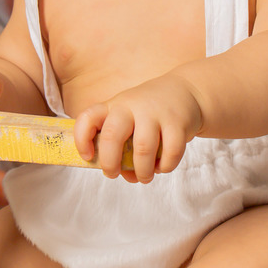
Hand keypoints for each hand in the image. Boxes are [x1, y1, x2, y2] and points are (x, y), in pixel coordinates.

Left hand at [73, 75, 202, 183]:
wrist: (185, 90)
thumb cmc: (149, 113)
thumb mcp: (130, 120)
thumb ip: (123, 148)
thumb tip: (127, 175)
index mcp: (114, 106)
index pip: (88, 117)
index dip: (82, 139)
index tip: (87, 156)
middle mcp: (132, 106)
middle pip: (112, 135)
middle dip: (109, 162)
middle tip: (112, 174)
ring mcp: (155, 113)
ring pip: (143, 149)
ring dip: (142, 171)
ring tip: (144, 177)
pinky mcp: (177, 122)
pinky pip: (171, 152)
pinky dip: (165, 166)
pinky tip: (163, 167)